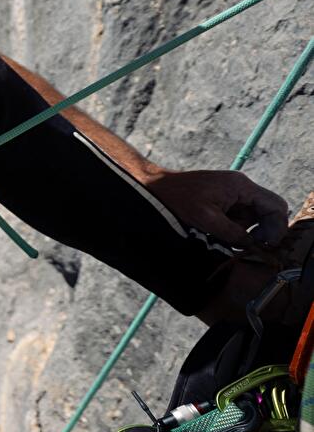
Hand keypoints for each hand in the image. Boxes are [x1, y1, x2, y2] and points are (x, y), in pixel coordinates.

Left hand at [146, 169, 289, 251]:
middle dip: (261, 230)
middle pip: (267, 211)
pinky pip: (238, 217)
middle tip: (248, 245)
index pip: (275, 205)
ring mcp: (232, 193)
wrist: (155, 188)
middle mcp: (240, 187)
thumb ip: (233, 233)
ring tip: (224, 236)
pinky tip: (217, 232)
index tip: (266, 244)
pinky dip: (233, 228)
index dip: (276, 227)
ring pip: (252, 217)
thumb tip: (252, 245)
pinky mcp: (222, 200)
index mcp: (240, 186)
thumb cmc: (177, 199)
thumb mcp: (207, 219)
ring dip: (244, 231)